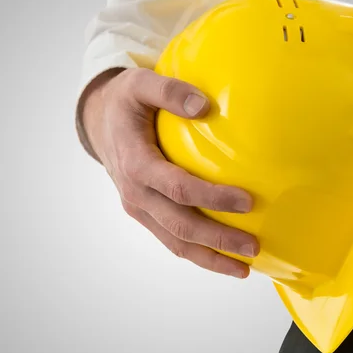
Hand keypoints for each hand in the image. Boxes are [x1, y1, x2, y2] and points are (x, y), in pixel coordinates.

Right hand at [80, 67, 259, 277]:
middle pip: (179, 225)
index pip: (177, 187)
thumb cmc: (125, 101)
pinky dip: (196, 251)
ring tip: (244, 268)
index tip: (247, 201)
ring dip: (209, 257)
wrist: (99, 122)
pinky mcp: (144, 212)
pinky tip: (223, 256)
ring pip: (175, 241)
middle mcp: (135, 192)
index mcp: (135, 162)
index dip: (211, 197)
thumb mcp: (140, 83)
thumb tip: (205, 106)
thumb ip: (169, 91)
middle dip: (217, 240)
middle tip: (253, 247)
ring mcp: (138, 207)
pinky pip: (171, 238)